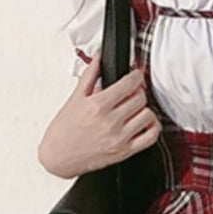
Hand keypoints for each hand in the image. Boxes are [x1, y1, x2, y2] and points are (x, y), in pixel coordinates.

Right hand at [37, 52, 161, 178]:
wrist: (59, 156)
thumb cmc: (64, 129)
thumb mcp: (75, 98)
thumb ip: (90, 75)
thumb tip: (98, 57)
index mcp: (98, 105)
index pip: (129, 83)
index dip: (136, 76)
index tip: (136, 75)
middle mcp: (110, 121)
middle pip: (140, 98)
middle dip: (138, 91)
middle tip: (133, 92)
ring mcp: (119, 138)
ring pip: (148, 115)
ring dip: (144, 108)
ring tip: (136, 108)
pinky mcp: (124, 152)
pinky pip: (150, 137)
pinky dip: (153, 127)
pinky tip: (145, 123)